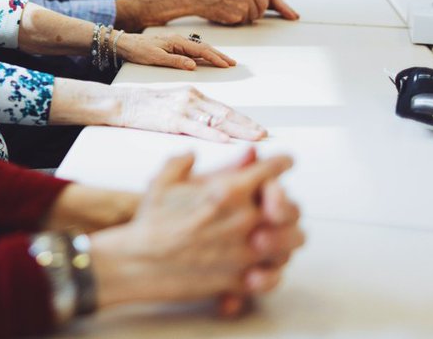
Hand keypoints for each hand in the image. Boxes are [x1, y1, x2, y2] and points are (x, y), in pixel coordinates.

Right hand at [90, 152, 303, 309]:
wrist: (139, 262)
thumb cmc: (150, 222)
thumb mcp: (164, 180)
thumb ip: (184, 161)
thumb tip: (196, 153)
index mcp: (229, 190)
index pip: (273, 169)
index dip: (280, 162)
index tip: (284, 162)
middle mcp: (245, 219)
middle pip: (293, 207)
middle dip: (286, 203)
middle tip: (276, 203)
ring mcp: (247, 252)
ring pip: (292, 242)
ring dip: (285, 236)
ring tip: (271, 233)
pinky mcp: (242, 279)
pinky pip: (275, 275)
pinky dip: (271, 270)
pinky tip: (261, 263)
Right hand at [111, 85, 266, 141]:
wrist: (121, 103)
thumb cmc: (146, 108)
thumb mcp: (174, 105)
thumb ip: (193, 114)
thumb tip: (214, 130)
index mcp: (194, 95)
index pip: (225, 109)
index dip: (245, 120)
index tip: (260, 130)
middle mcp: (192, 98)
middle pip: (226, 113)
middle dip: (248, 126)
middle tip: (266, 135)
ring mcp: (182, 108)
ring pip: (217, 120)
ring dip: (239, 130)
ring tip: (256, 138)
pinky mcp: (171, 119)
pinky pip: (197, 128)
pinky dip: (214, 135)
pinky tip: (227, 141)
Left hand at [117, 32, 236, 70]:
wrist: (124, 43)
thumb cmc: (138, 50)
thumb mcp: (155, 58)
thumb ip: (175, 62)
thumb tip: (194, 65)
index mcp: (177, 42)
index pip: (201, 50)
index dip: (216, 58)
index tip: (227, 65)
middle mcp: (179, 40)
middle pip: (204, 47)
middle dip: (219, 55)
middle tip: (233, 63)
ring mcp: (176, 43)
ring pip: (199, 48)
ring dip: (213, 54)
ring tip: (225, 61)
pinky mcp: (173, 46)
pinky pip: (192, 50)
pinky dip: (203, 55)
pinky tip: (206, 59)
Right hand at [168, 0, 298, 24]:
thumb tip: (266, 6)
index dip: (285, 8)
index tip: (293, 16)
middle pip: (264, 8)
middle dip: (255, 12)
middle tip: (238, 9)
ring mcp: (247, 0)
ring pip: (255, 16)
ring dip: (244, 16)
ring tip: (229, 8)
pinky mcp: (240, 10)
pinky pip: (243, 21)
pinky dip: (235, 20)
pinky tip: (225, 12)